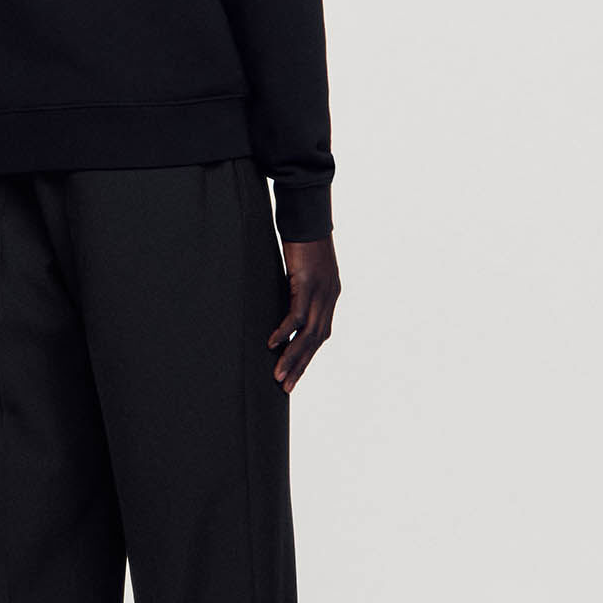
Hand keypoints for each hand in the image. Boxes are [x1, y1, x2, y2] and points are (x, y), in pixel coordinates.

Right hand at [268, 235, 339, 393]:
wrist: (309, 215)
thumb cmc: (303, 238)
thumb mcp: (302, 268)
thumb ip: (297, 287)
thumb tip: (284, 299)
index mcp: (329, 296)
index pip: (320, 334)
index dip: (308, 355)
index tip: (294, 373)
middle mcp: (329, 297)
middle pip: (317, 340)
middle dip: (301, 365)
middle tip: (286, 387)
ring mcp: (320, 291)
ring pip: (308, 334)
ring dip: (293, 357)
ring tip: (279, 375)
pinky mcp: (307, 283)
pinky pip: (296, 314)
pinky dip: (285, 332)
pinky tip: (273, 344)